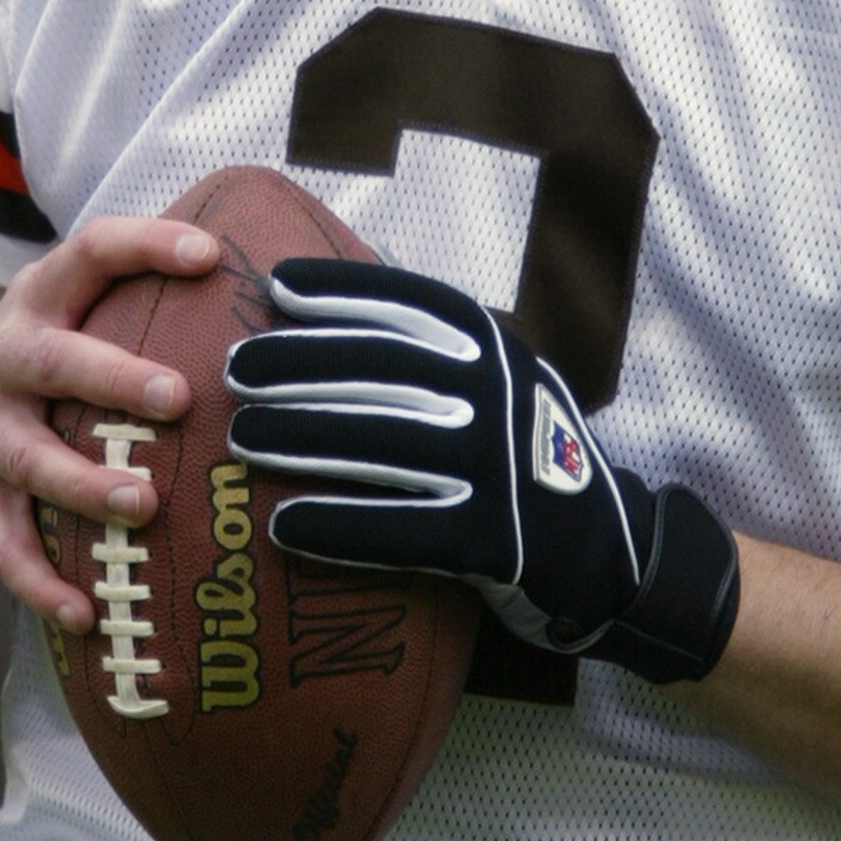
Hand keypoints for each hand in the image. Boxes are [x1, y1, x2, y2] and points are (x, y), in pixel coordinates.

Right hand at [0, 218, 220, 628]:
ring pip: (26, 458)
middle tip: (177, 398)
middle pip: (51, 359)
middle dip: (111, 376)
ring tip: (143, 506)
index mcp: (43, 299)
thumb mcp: (86, 316)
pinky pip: (3, 545)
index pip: (92, 252)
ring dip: (82, 484)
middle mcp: (4, 357)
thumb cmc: (59, 367)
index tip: (210, 255)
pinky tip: (85, 614)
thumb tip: (290, 300)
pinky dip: (40, 582)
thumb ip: (157, 302)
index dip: (145, 246)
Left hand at [225, 261, 739, 683]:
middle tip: (234, 371)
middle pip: (382, 371)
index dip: (341, 290)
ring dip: (302, 438)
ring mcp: (500, 469)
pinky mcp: (495, 541)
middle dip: (299, 365)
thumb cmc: (522, 456)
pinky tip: (284, 525)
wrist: (606, 552)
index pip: (411, 304)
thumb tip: (328, 304)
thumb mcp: (501, 381)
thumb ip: (439, 347)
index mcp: (498, 350)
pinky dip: (338, 526)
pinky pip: (401, 530)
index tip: (277, 287)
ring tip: (241, 438)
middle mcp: (502, 398)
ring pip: (383, 445)